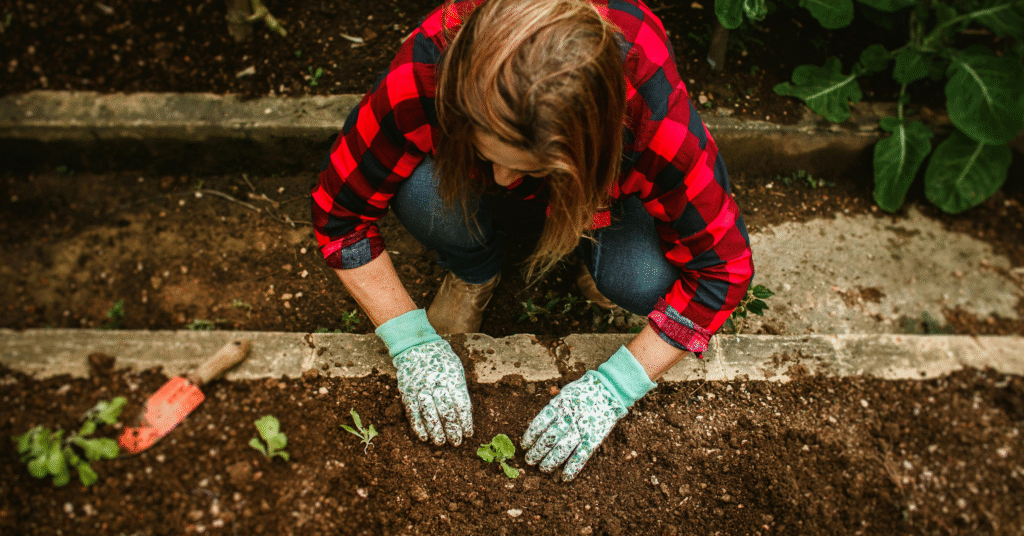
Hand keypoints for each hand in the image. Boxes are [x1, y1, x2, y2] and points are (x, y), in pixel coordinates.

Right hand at [393, 339, 473, 444]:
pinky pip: (413, 412)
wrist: (416, 346)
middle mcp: (436, 383)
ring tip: (441, 443)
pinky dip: (418, 426)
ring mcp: (420, 388)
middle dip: (452, 429)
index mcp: (452, 377)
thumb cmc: (441, 360)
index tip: (469, 433)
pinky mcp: (407, 392)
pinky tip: (424, 437)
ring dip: (436, 431)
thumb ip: (459, 390)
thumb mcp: (456, 370)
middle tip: (457, 442)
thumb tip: (464, 414)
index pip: (461, 404)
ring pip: (429, 413)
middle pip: (446, 411)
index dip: (466, 421)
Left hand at [522, 346, 654, 480]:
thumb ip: (553, 408)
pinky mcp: (594, 438)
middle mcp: (568, 417)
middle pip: (548, 439)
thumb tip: (538, 426)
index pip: (539, 423)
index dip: (530, 436)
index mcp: (559, 405)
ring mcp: (582, 428)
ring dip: (550, 462)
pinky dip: (572, 468)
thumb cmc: (584, 392)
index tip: (524, 445)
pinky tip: (565, 477)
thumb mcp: (565, 394)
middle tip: (530, 460)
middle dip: (537, 452)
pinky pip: (581, 456)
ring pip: (562, 450)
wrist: (610, 390)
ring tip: (543, 469)